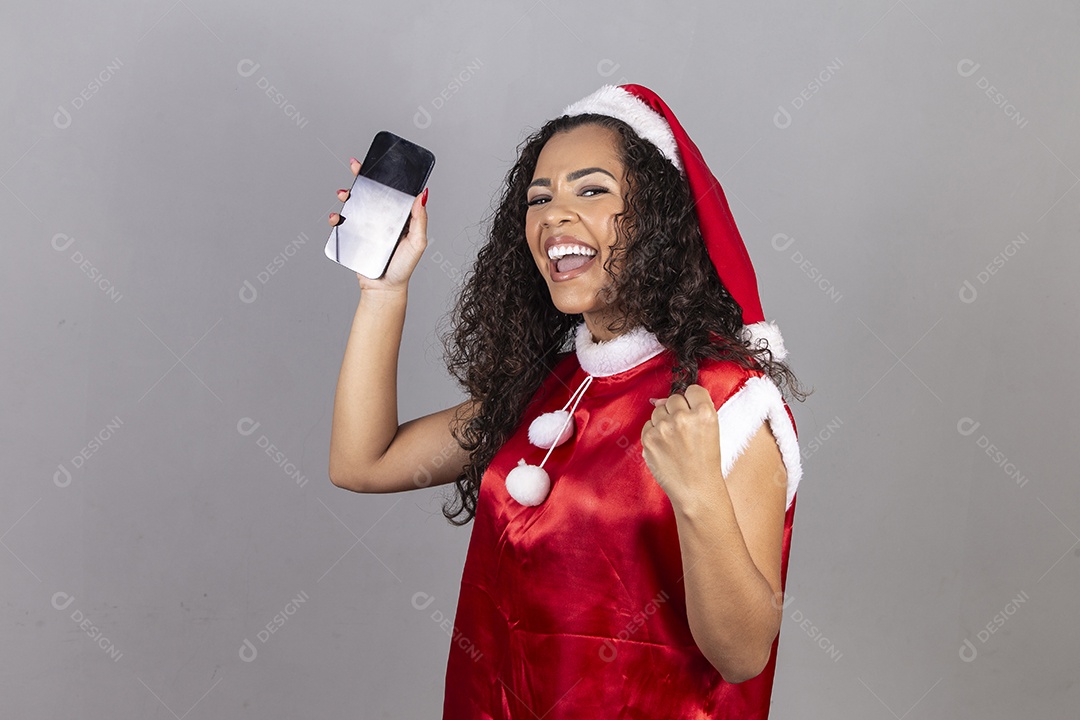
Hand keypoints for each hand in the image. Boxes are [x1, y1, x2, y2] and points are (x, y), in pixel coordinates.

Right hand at [328, 157, 429, 292]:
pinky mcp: (354, 236)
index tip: (378, 163)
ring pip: (354, 204)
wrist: (384, 288)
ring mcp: (367, 227)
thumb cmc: (403, 267)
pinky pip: (342, 223)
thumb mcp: (417, 242)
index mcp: (398, 216)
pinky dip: (336, 217)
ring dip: (347, 195)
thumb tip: (423, 195)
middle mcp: (382, 219)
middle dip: (361, 178)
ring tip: (344, 194)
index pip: (392, 192)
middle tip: (355, 167)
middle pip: (370, 193)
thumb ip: (420, 220)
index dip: (385, 177)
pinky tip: (336, 217)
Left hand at [641, 384, 722, 508]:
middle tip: (683, 430)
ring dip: (664, 421)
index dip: (692, 400)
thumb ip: (694, 409)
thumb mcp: (711, 430)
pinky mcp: (649, 439)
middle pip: (674, 398)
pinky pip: (648, 425)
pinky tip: (665, 447)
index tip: (692, 410)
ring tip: (675, 441)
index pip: (693, 389)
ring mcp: (664, 428)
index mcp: (704, 414)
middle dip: (677, 411)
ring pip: (658, 410)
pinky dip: (654, 433)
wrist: (695, 490)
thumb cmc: (705, 463)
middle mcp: (683, 418)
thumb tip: (663, 399)